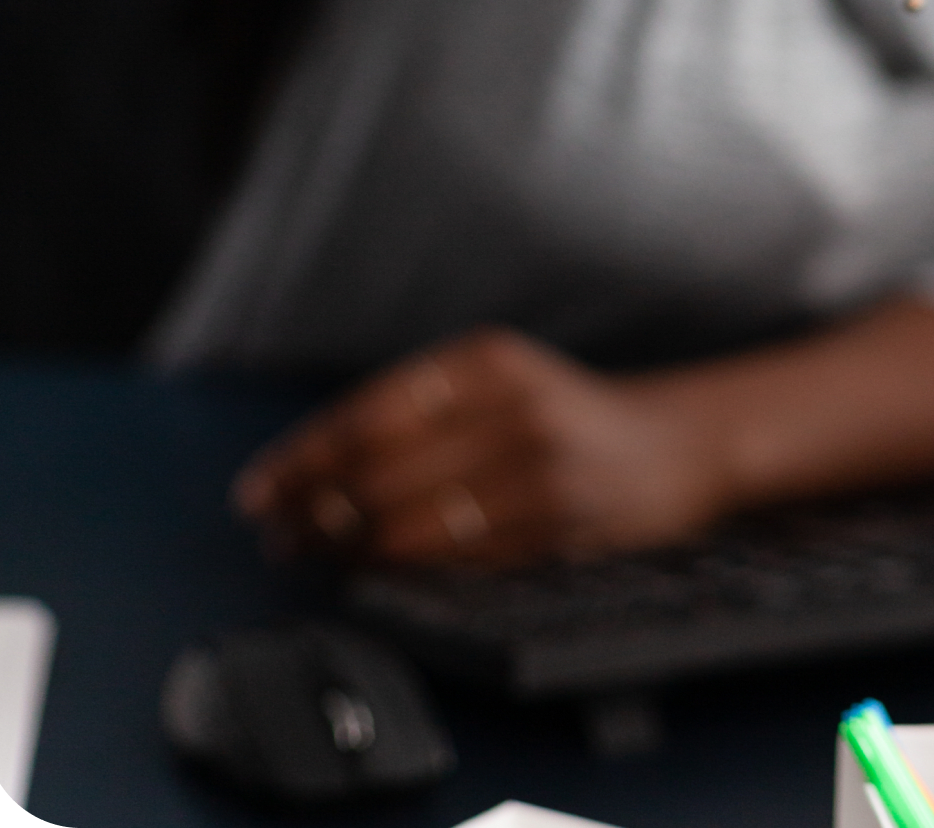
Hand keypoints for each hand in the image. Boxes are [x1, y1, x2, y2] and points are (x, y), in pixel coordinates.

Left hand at [230, 328, 727, 568]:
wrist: (674, 447)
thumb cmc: (563, 416)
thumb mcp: (499, 379)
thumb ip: (420, 407)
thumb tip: (311, 466)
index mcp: (489, 360)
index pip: (370, 414)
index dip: (304, 458)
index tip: (259, 491)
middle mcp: (515, 407)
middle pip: (382, 471)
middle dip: (313, 510)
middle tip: (276, 534)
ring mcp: (541, 470)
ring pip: (413, 524)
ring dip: (347, 549)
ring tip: (312, 557)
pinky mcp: (558, 529)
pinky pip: (458, 562)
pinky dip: (404, 572)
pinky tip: (375, 573)